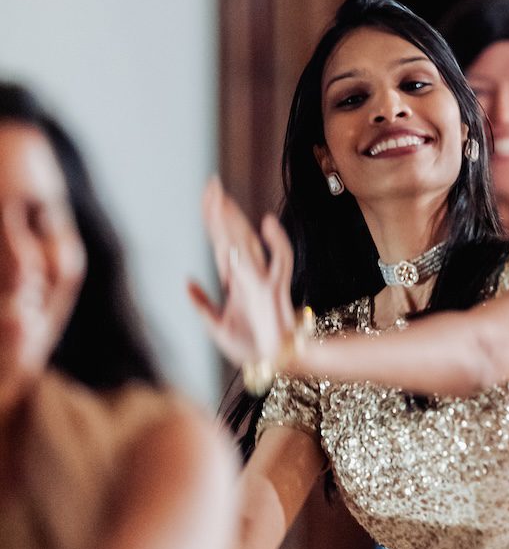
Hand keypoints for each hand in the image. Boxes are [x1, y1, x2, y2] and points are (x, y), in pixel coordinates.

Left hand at [188, 177, 296, 367]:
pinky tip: (265, 226)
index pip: (220, 240)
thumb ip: (202, 304)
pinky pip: (279, 261)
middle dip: (222, 209)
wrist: (271, 365)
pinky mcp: (274, 290)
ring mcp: (261, 279)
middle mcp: (248, 273)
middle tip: (211, 183)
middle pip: (233, 234)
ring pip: (248, 242)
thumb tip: (188, 282)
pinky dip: (277, 243)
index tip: (207, 196)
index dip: (212, 218)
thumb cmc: (249, 347)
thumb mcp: (216, 326)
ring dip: (236, 221)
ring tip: (223, 199)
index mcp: (234, 279)